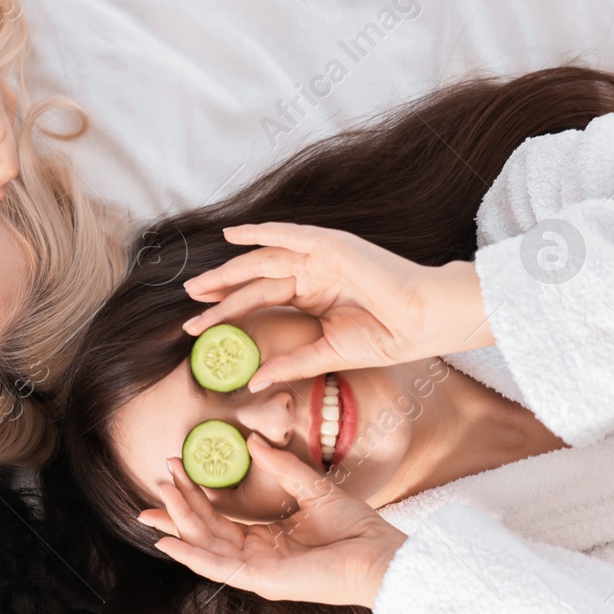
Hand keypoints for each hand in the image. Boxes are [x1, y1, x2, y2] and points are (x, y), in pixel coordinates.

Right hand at [138, 434, 407, 607]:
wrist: (382, 555)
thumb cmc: (358, 530)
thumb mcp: (313, 489)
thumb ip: (282, 468)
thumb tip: (253, 442)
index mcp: (268, 540)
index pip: (220, 518)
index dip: (195, 496)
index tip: (175, 470)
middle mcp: (257, 558)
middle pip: (206, 532)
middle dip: (178, 508)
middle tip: (157, 482)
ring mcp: (258, 571)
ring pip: (206, 546)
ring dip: (179, 523)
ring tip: (154, 503)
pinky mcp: (264, 580)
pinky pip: (219, 568)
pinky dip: (191, 556)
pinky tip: (167, 542)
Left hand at [181, 223, 495, 390]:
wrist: (424, 321)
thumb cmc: (388, 336)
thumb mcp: (329, 352)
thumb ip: (291, 362)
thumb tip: (255, 382)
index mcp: (313, 295)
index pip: (260, 300)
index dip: (228, 310)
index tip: (198, 327)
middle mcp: (312, 272)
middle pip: (255, 278)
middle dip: (220, 290)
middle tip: (189, 300)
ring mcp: (321, 256)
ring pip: (263, 260)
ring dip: (229, 270)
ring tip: (198, 284)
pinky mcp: (331, 245)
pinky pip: (288, 234)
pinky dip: (261, 231)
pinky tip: (233, 235)